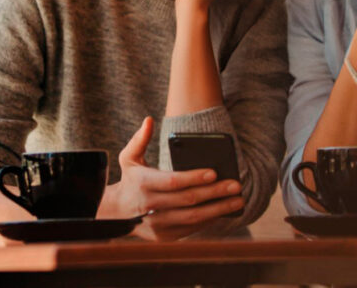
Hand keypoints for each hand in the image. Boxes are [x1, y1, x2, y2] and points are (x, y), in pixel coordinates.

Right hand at [98, 117, 244, 240]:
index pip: (172, 181)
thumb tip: (149, 120)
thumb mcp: (129, 158)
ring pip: (193, 217)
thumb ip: (139, 139)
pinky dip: (209, 220)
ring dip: (218, 209)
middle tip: (236, 185)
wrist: (119, 214)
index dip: (193, 178)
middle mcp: (150, 207)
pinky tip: (223, 210)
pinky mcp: (164, 236)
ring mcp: (157, 225)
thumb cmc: (131, 180)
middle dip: (214, 193)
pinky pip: (191, 228)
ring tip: (237, 200)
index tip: (214, 172)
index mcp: (143, 184)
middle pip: (188, 200)